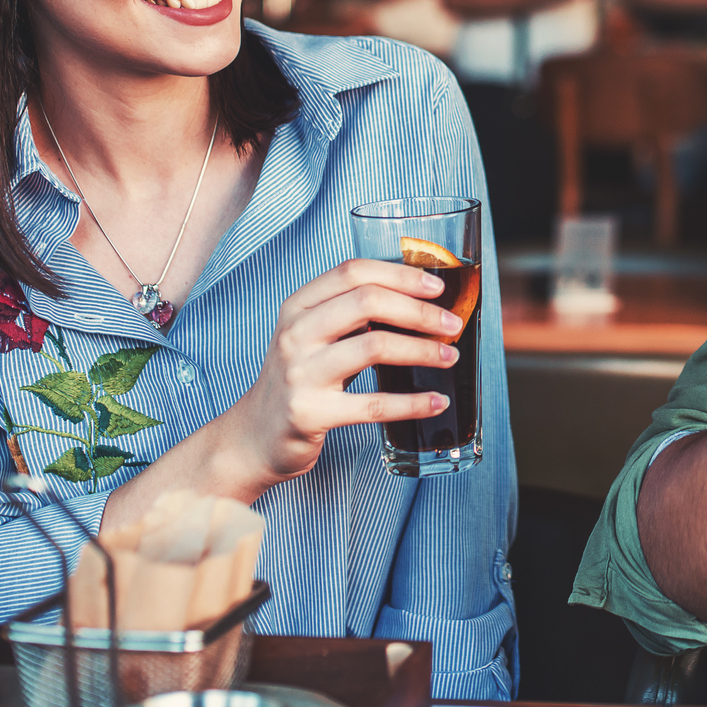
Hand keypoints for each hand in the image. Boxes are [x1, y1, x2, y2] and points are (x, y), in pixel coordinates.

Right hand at [216, 259, 462, 487]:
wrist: (254, 436)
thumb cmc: (298, 380)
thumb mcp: (313, 336)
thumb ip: (350, 313)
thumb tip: (419, 298)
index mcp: (298, 306)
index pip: (353, 271)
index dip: (400, 274)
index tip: (437, 286)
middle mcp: (296, 333)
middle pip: (367, 301)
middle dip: (419, 311)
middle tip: (452, 324)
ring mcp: (300, 373)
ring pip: (374, 346)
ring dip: (421, 350)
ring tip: (449, 357)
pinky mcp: (310, 412)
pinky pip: (373, 404)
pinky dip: (412, 402)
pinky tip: (435, 401)